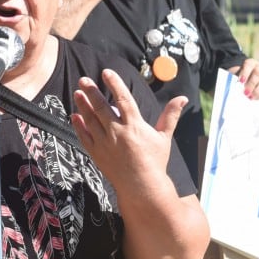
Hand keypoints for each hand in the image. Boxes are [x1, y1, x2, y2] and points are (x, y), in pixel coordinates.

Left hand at [71, 69, 185, 191]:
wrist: (141, 186)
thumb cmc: (155, 161)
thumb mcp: (164, 137)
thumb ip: (170, 115)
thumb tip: (183, 98)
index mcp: (134, 126)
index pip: (122, 99)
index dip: (114, 84)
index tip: (106, 72)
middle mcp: (118, 132)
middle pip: (101, 107)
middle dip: (91, 91)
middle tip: (83, 79)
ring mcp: (105, 143)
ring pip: (90, 120)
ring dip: (83, 105)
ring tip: (78, 92)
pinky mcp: (97, 154)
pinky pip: (84, 137)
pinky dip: (79, 126)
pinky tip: (75, 115)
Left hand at [234, 58, 258, 98]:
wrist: (250, 78)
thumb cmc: (241, 77)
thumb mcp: (236, 75)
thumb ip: (235, 78)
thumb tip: (234, 86)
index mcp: (251, 63)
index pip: (249, 65)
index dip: (245, 73)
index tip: (240, 81)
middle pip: (258, 73)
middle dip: (252, 84)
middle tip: (245, 92)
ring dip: (257, 91)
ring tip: (250, 97)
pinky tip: (254, 98)